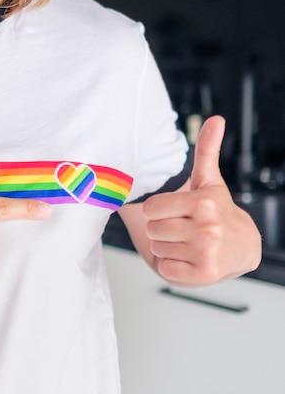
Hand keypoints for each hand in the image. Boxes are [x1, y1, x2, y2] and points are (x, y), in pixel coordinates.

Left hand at [142, 115, 261, 286]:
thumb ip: (206, 150)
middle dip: (162, 229)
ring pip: (157, 249)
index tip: (176, 211)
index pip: (151, 208)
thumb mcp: (209, 181)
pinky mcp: (204, 274)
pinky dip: (173, 266)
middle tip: (183, 228)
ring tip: (188, 243)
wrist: (243, 248)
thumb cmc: (218, 212)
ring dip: (167, 247)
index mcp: (205, 202)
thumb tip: (215, 119)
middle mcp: (208, 228)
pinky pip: (166, 269)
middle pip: (152, 229)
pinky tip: (189, 259)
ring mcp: (207, 252)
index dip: (158, 211)